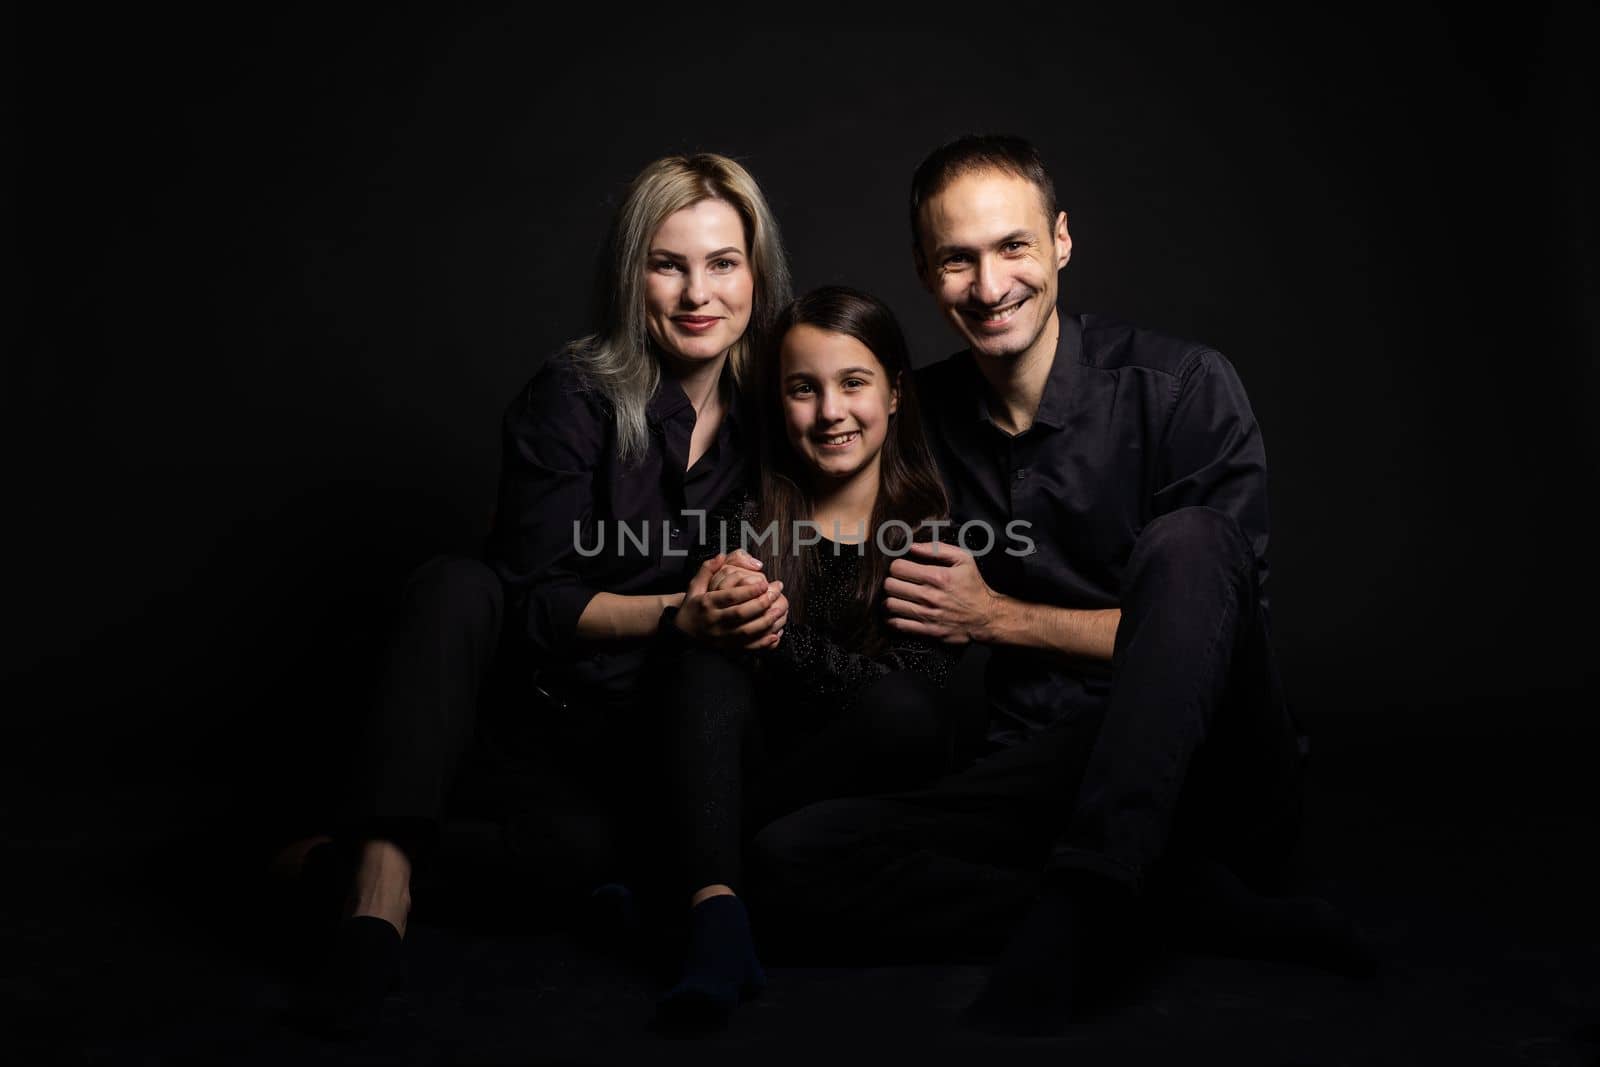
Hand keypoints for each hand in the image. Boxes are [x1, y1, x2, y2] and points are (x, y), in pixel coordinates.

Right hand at [677, 554, 788, 650]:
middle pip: (741, 613)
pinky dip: (763, 643)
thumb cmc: (693, 607)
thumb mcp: (694, 586)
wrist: (683, 633)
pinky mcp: (729, 646)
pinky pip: (748, 647)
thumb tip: (721, 556)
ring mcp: (722, 636)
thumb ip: (707, 570)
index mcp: (708, 603)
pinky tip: (776, 635)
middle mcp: (715, 621)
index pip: (730, 597)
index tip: (764, 583)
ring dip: (766, 621)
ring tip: (780, 610)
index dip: (749, 590)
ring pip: (747, 631)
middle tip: (776, 593)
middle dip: (762, 603)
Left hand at [883, 541, 1001, 644]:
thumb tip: (912, 546)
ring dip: (890, 598)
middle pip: (890, 586)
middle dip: (890, 581)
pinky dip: (892, 617)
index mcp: (938, 576)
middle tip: (897, 581)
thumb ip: (937, 549)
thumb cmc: (974, 587)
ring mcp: (927, 615)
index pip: (898, 568)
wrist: (986, 617)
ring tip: (897, 596)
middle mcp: (930, 596)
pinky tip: (898, 612)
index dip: (896, 565)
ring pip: (890, 604)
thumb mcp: (964, 559)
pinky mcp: (927, 630)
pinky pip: (898, 624)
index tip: (901, 567)